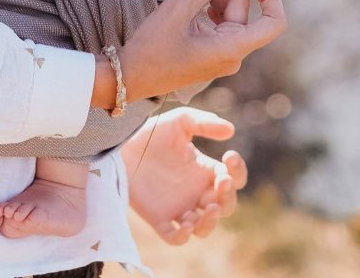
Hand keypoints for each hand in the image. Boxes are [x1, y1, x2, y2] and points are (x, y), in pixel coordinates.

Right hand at [114, 0, 285, 103]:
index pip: (274, 23)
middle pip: (243, 8)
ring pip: (230, 13)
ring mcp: (220, 54)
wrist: (128, 78)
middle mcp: (232, 53)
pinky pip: (218, 23)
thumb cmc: (152, 48)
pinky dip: (208, 2)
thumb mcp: (178, 9)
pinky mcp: (208, 52)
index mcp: (232, 48)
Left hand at [121, 106, 246, 244]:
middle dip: (228, 197)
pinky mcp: (159, 219)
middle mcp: (196, 192)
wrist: (121, 145)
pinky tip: (185, 223)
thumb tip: (231, 130)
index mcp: (205, 170)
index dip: (238, 171)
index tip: (230, 156)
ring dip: (210, 222)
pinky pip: (175, 237)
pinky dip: (183, 236)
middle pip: (224, 206)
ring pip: (204, 227)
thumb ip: (204, 122)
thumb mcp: (180, 121)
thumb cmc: (153, 133)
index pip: (233, 178)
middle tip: (222, 183)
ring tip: (208, 208)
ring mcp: (179, 207)